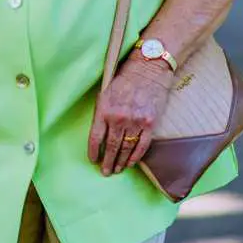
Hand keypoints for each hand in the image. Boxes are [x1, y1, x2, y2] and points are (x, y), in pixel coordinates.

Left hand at [88, 54, 173, 175]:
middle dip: (107, 161)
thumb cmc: (124, 80)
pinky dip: (136, 156)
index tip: (93, 160)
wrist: (148, 70)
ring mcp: (135, 122)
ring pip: (126, 148)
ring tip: (117, 170)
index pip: (95, 137)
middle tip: (105, 172)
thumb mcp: (105, 93)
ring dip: (121, 161)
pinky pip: (142, 145)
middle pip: (111, 146)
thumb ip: (101, 112)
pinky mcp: (150, 124)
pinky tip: (131, 163)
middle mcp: (119, 118)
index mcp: (104, 110)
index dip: (94, 151)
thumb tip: (98, 133)